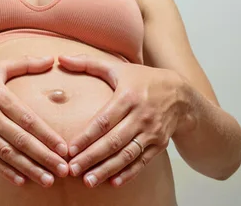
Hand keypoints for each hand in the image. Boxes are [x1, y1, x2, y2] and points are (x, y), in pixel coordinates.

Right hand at [0, 55, 69, 186]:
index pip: (27, 119)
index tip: (64, 148)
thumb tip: (50, 59)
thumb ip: (25, 63)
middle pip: (20, 139)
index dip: (47, 135)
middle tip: (63, 170)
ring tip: (47, 180)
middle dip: (44, 156)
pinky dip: (5, 171)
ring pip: (7, 153)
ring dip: (28, 168)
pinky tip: (21, 180)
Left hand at [57, 54, 187, 187]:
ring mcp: (152, 132)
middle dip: (92, 157)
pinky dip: (129, 173)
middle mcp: (141, 116)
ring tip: (89, 181)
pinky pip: (143, 162)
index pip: (104, 121)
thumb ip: (87, 63)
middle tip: (72, 170)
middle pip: (113, 141)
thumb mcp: (116, 67)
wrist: (181, 93)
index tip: (70, 149)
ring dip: (107, 169)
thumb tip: (60, 58)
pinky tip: (113, 182)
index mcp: (128, 97)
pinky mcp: (160, 144)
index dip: (87, 137)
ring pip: (127, 155)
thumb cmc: (142, 79)